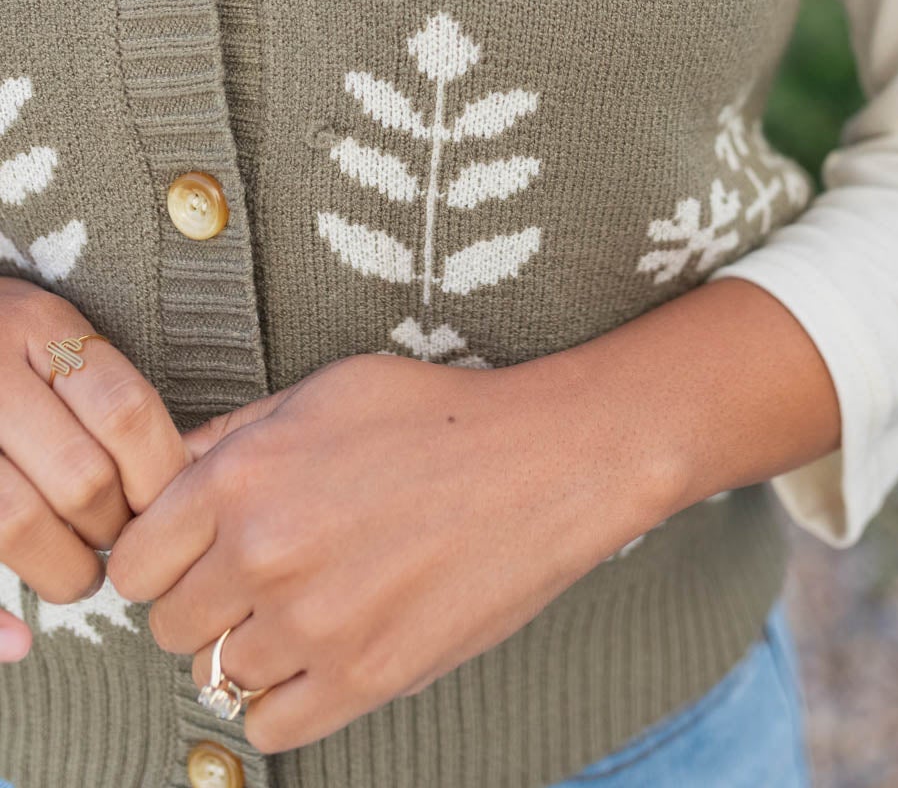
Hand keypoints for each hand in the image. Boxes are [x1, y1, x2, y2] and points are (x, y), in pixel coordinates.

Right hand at [0, 276, 190, 660]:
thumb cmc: (1, 343)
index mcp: (40, 327)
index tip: (167, 506)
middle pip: (81, 476)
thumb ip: (102, 390)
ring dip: (62, 568)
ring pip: (17, 521)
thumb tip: (184, 477)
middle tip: (120, 542)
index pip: (127, 414)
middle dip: (113, 529)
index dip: (159, 477)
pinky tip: (18, 640)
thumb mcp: (51, 335)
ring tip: (79, 575)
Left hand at [106, 348, 672, 753]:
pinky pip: (270, 725)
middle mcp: (262, 554)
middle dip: (200, 603)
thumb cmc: (437, 415)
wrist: (545, 461)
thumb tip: (167, 473)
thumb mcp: (323, 391)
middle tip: (251, 579)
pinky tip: (316, 654)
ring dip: (248, 646)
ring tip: (301, 606)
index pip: (133, 563)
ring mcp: (313, 623)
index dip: (158, 560)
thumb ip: (234, 436)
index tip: (189, 555)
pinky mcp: (366, 677)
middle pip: (168, 625)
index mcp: (241, 476)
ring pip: (218, 674)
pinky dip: (282, 697)